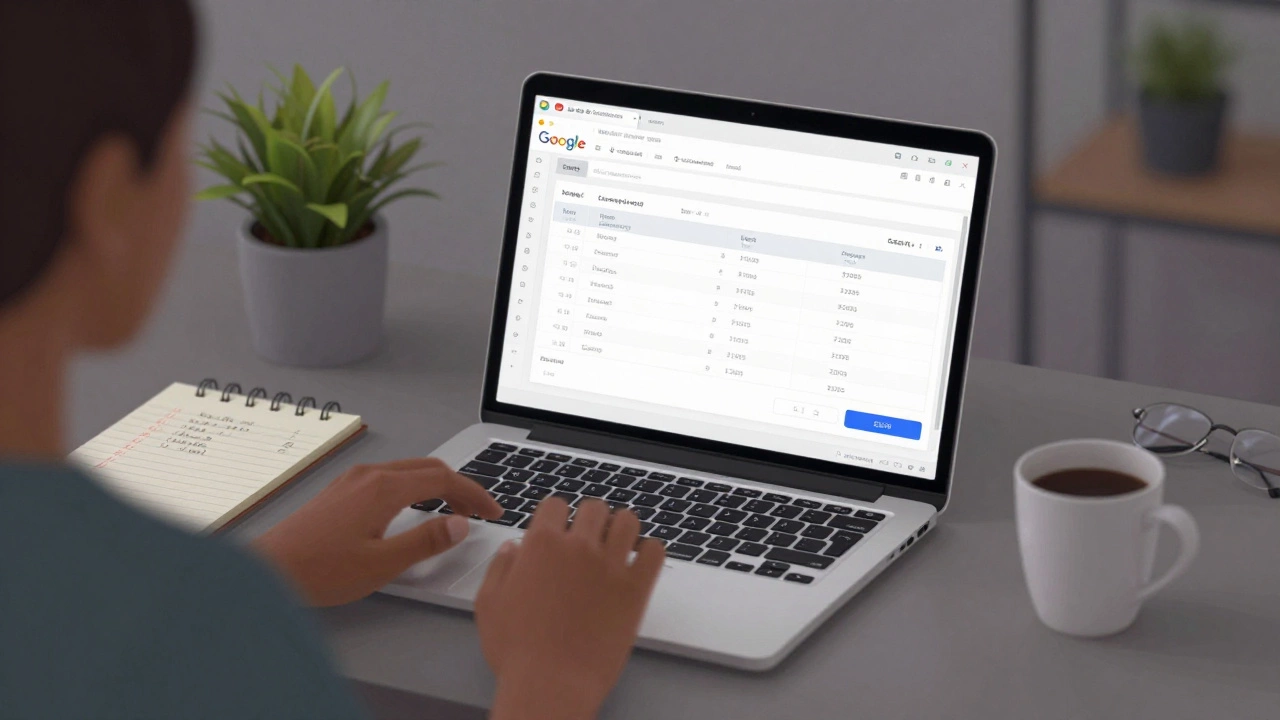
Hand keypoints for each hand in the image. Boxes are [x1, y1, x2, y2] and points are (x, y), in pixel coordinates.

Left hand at [254, 458, 502, 605]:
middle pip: (429, 469)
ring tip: (453, 513)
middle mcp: (370, 475)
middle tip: (480, 511)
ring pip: (409, 471)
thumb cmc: (320, 570)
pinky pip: (390, 478)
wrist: (268, 570)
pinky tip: (415, 510)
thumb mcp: (382, 563)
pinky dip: (415, 489)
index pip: (444, 480)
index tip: (493, 512)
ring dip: (437, 487)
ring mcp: (353, 480)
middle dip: (460, 487)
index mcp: (384, 489)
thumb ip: (426, 541)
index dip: (474, 495)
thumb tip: (459, 524)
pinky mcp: (341, 491)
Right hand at [476, 498, 664, 719]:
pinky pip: (654, 551)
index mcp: (541, 544)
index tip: (560, 531)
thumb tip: (513, 548)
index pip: (555, 504)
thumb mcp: (489, 605)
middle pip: (594, 508)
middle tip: (589, 541)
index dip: (557, 517)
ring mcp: (610, 566)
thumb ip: (500, 568)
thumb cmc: (517, 652)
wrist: (551, 685)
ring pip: (628, 521)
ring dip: (622, 529)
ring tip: (617, 547)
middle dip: (591, 520)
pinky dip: (649, 552)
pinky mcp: (636, 589)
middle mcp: (578, 547)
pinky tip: (638, 565)